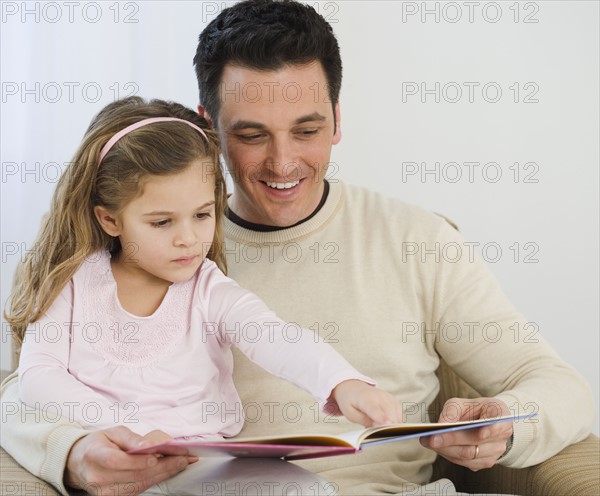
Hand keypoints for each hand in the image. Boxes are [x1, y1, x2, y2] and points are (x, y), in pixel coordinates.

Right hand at [65, 426, 196, 494]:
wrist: (80, 463)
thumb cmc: (100, 444)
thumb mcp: (113, 432)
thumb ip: (132, 439)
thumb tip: (150, 445)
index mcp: (95, 456)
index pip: (117, 461)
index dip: (138, 461)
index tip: (157, 455)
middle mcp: (98, 478)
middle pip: (134, 475)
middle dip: (163, 466)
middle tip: (184, 458)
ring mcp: (104, 492)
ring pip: (140, 485)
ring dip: (164, 474)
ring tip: (182, 462)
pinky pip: (138, 489)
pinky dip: (155, 479)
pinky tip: (168, 470)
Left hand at [332, 380, 402, 426]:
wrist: (354, 389)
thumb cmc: (350, 403)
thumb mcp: (350, 414)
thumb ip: (363, 420)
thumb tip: (377, 426)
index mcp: (366, 399)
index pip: (375, 410)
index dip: (382, 418)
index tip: (388, 424)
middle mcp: (380, 396)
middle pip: (390, 416)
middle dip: (387, 428)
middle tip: (374, 430)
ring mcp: (389, 397)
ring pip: (397, 417)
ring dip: (390, 425)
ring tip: (376, 422)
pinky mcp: (394, 400)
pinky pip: (400, 416)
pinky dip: (394, 421)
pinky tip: (384, 420)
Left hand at [420, 397, 512, 470]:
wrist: (484, 422)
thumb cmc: (473, 410)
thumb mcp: (462, 403)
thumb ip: (453, 410)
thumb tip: (442, 424)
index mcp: (501, 414)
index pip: (499, 423)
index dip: (491, 430)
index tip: (481, 434)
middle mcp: (502, 434)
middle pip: (477, 441)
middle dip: (452, 440)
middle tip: (432, 438)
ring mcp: (496, 451)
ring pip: (470, 455)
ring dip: (447, 450)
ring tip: (428, 442)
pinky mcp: (486, 462)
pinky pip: (466, 462)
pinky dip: (449, 455)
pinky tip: (436, 448)